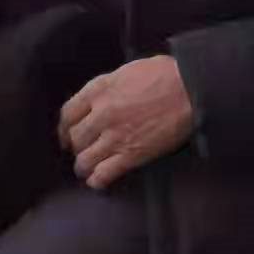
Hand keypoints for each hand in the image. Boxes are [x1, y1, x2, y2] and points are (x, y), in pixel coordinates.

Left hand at [58, 55, 193, 189]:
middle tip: (79, 151)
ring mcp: (115, 137)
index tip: (65, 134)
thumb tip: (101, 98)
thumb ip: (108, 87)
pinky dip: (97, 180)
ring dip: (82, 166)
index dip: (64, 127)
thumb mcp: (125, 72)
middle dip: (75, 146)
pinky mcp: (132, 155)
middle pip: (75, 137)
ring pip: (84, 159)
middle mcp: (101, 114)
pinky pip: (105, 173)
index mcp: (98, 90)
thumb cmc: (162, 74)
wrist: (189, 90)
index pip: (68, 112)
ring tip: (84, 170)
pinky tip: (97, 181)